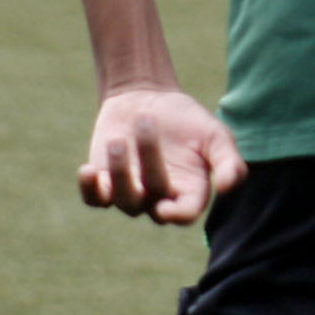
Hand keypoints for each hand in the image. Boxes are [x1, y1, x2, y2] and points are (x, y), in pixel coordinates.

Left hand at [79, 85, 243, 223]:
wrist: (148, 99)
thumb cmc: (187, 121)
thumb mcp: (216, 136)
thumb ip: (228, 161)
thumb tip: (227, 187)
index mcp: (190, 192)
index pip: (184, 215)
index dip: (176, 215)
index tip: (166, 208)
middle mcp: (159, 199)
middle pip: (151, 199)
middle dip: (148, 159)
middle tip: (145, 120)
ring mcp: (130, 193)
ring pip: (122, 199)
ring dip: (119, 171)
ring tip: (118, 138)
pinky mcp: (103, 183)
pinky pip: (94, 198)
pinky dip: (88, 189)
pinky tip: (86, 171)